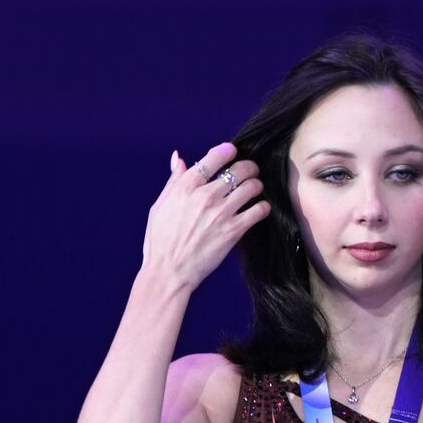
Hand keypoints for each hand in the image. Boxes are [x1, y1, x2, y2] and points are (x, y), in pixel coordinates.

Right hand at [140, 141, 271, 291]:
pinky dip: (263, 206)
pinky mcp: (233, 231)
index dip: (227, 151)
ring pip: (251, 187)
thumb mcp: (160, 206)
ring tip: (256, 188)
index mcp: (185, 187)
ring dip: (257, 185)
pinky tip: (260, 208)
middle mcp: (205, 196)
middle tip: (251, 171)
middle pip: (238, 169)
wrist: (168, 271)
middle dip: (248, 167)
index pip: (213, 158)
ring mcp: (221, 213)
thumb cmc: (160, 241)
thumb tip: (178, 159)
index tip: (232, 151)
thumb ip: (173, 181)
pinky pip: (258, 211)